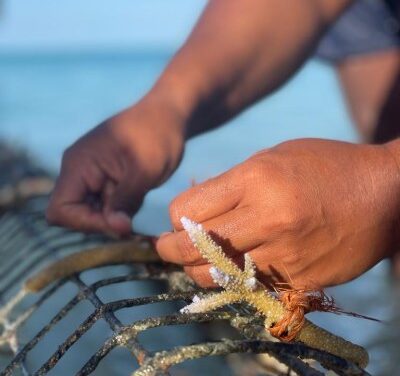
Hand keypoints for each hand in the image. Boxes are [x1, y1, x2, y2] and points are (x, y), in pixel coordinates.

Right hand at [46, 96, 183, 235]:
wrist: (168, 116)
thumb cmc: (158, 135)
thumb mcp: (145, 170)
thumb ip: (126, 201)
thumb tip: (116, 230)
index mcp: (78, 165)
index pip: (61, 210)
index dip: (86, 223)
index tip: (120, 223)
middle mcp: (78, 171)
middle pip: (75, 215)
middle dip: (103, 221)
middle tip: (134, 213)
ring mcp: (91, 175)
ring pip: (93, 212)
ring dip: (116, 214)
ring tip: (138, 194)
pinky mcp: (105, 180)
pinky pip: (106, 205)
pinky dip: (122, 207)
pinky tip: (138, 191)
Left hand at [157, 138, 399, 287]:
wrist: (384, 193)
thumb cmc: (323, 167)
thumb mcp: (272, 158)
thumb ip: (231, 184)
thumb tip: (193, 211)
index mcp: (256, 179)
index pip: (187, 208)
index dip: (174, 216)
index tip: (176, 220)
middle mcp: (268, 218)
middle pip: (192, 247)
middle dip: (170, 248)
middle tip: (166, 247)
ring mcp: (286, 254)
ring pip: (214, 276)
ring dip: (197, 270)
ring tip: (196, 262)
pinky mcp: (301, 281)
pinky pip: (248, 289)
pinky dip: (232, 282)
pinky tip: (232, 270)